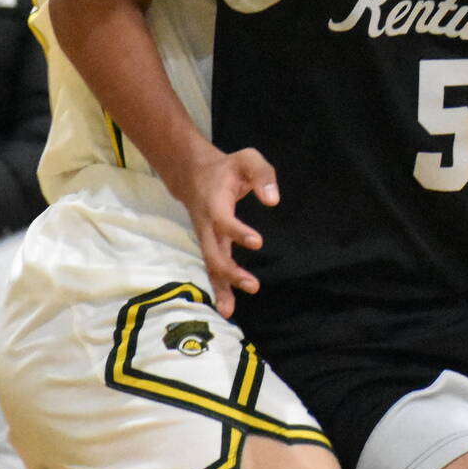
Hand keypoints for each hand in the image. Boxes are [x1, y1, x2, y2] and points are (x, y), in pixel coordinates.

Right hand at [164, 145, 277, 318]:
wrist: (194, 174)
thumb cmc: (227, 168)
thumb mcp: (247, 159)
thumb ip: (262, 175)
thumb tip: (273, 200)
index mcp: (215, 203)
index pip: (224, 221)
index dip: (238, 231)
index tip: (258, 242)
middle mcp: (207, 225)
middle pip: (213, 252)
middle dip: (230, 271)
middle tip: (252, 284)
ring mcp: (206, 237)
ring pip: (210, 265)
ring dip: (221, 286)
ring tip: (230, 309)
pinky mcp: (209, 245)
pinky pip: (211, 268)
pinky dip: (217, 288)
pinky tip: (226, 308)